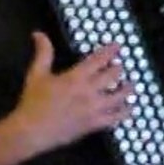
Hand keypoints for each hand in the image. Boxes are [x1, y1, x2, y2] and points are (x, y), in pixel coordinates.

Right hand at [11, 32, 134, 155]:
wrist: (32, 131)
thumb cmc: (34, 101)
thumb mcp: (36, 74)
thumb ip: (43, 53)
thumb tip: (39, 33)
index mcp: (76, 77)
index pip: (98, 60)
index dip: (110, 51)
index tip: (118, 46)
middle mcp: (89, 91)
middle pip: (113, 76)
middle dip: (119, 69)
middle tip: (121, 66)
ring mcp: (94, 108)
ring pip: (119, 96)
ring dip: (127, 89)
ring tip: (131, 85)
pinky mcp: (95, 123)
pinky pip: (116, 117)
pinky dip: (125, 112)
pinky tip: (130, 108)